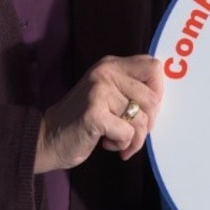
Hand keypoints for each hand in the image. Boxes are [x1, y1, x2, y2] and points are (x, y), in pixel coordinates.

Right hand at [35, 55, 161, 172]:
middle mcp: (105, 72)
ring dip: (134, 139)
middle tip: (131, 132)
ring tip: (116, 140)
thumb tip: (162, 99)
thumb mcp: (107, 93)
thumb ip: (130, 88)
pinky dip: (122, 145)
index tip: (145, 109)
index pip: (153, 66)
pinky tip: (106, 143)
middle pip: (152, 98)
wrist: (47, 137)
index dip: (158, 91)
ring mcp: (99, 91)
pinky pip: (128, 133)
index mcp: (111, 64)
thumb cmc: (83, 119)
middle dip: (147, 123)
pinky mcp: (94, 114)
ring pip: (142, 119)